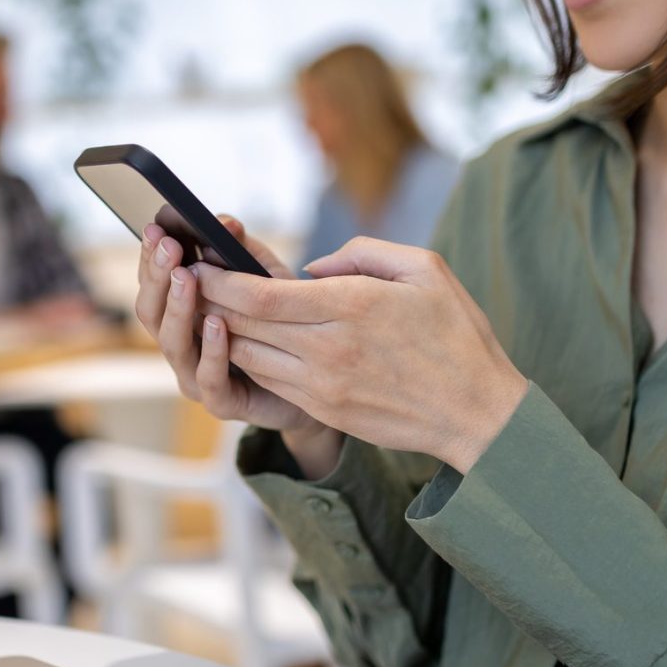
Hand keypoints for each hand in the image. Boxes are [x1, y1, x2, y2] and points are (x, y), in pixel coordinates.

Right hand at [134, 217, 342, 473]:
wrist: (317, 381)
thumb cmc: (284, 324)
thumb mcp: (268, 280)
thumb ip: (244, 252)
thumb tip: (226, 221)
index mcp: (184, 314)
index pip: (154, 285)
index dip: (150, 258)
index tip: (155, 228)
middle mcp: (182, 345)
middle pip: (151, 313)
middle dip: (158, 277)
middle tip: (169, 247)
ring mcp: (198, 376)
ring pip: (173, 344)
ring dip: (179, 308)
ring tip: (187, 278)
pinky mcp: (224, 402)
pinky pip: (210, 379)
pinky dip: (213, 351)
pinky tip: (219, 323)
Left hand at [194, 236, 528, 472]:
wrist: (476, 411)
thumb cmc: (457, 334)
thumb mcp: (425, 270)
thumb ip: (363, 254)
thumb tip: (313, 267)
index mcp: (352, 305)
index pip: (261, 293)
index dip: (220, 278)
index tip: (199, 262)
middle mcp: (328, 347)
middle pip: (243, 323)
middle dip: (209, 300)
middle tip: (190, 279)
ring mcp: (323, 384)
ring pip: (248, 356)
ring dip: (225, 332)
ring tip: (215, 309)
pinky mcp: (326, 409)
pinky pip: (269, 381)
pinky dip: (251, 359)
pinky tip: (251, 342)